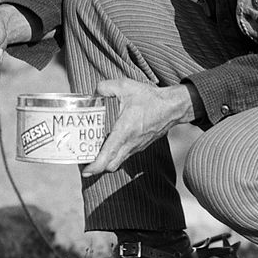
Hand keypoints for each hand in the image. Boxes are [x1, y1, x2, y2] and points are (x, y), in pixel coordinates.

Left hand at [81, 78, 195, 176]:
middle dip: (97, 167)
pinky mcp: (141, 145)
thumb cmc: (150, 98)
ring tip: (93, 153)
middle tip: (84, 161)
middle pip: (111, 165)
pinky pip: (125, 154)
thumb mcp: (125, 86)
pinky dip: (115, 154)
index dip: (94, 167)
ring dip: (106, 161)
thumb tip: (94, 92)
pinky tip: (109, 143)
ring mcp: (136, 146)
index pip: (107, 157)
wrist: (173, 107)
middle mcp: (130, 143)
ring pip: (118, 161)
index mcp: (124, 132)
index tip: (85, 171)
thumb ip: (105, 87)